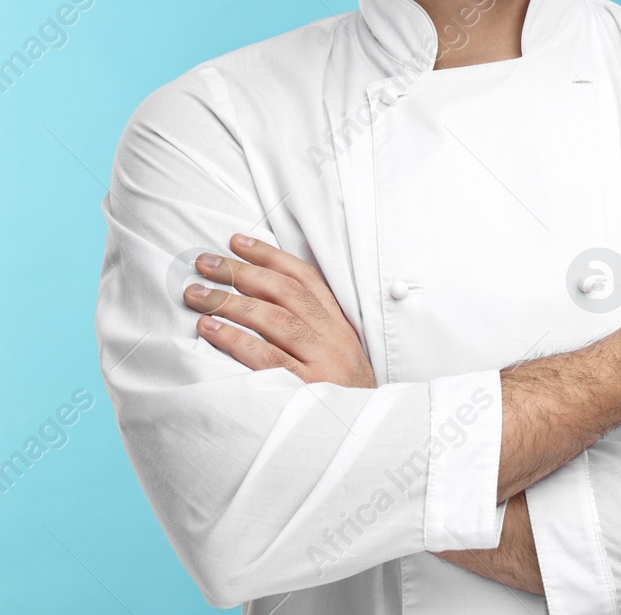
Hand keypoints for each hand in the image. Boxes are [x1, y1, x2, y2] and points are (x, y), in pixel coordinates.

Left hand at [184, 233, 375, 388]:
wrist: (366, 437)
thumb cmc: (342, 397)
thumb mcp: (337, 356)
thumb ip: (310, 329)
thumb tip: (260, 298)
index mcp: (339, 325)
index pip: (305, 278)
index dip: (270, 256)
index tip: (237, 242)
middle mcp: (334, 338)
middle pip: (285, 293)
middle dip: (243, 273)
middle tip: (205, 263)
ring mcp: (323, 362)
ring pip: (275, 320)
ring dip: (231, 302)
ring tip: (197, 294)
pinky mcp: (309, 388)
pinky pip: (267, 358)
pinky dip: (237, 340)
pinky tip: (210, 329)